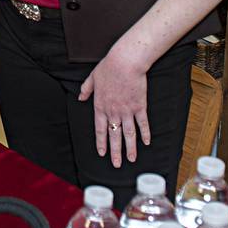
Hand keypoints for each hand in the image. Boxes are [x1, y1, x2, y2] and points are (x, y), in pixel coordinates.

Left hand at [78, 52, 150, 166]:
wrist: (125, 62)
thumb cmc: (108, 67)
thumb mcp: (92, 77)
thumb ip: (86, 89)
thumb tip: (80, 97)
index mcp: (100, 106)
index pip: (100, 129)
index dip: (101, 143)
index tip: (102, 153)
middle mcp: (113, 112)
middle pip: (114, 135)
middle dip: (115, 151)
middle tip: (116, 164)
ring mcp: (127, 110)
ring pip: (128, 134)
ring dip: (130, 148)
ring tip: (131, 159)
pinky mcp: (140, 107)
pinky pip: (143, 123)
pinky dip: (145, 134)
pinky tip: (146, 143)